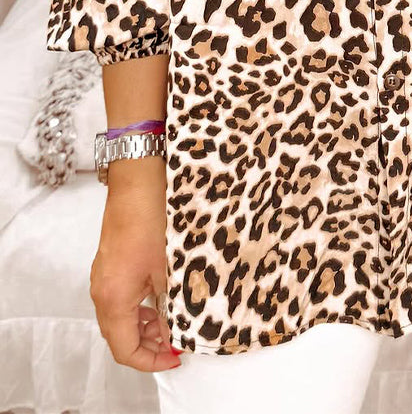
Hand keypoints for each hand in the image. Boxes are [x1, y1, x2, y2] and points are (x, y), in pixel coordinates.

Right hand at [90, 162, 180, 371]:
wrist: (138, 181)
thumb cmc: (153, 219)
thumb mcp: (170, 269)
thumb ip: (174, 306)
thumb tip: (179, 331)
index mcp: (113, 298)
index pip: (124, 349)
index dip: (150, 361)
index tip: (175, 357)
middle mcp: (102, 291)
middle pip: (119, 336)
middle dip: (149, 345)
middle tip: (177, 342)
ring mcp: (104, 276)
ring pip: (120, 317)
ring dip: (145, 325)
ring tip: (174, 321)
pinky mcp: (110, 262)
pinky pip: (121, 297)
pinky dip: (140, 306)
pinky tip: (163, 298)